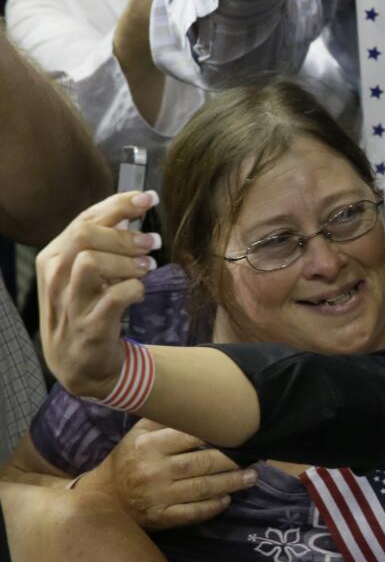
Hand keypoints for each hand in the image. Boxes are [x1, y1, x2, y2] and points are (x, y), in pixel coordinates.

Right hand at [36, 191, 158, 397]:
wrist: (81, 364)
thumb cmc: (88, 307)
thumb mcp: (86, 274)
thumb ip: (102, 243)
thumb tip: (133, 209)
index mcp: (54, 258)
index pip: (83, 219)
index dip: (119, 204)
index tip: (149, 197)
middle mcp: (55, 278)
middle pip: (85, 235)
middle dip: (124, 234)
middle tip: (152, 242)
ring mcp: (69, 303)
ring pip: (92, 262)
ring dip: (128, 261)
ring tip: (145, 269)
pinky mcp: (89, 326)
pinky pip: (116, 297)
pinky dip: (134, 289)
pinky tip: (138, 293)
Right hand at [79, 419, 257, 530]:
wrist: (102, 498)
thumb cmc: (128, 459)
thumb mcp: (138, 434)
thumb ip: (165, 419)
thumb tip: (197, 400)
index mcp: (149, 446)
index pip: (191, 437)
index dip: (218, 435)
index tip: (240, 433)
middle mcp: (153, 471)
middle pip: (202, 463)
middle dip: (233, 461)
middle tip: (254, 456)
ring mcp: (157, 497)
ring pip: (203, 488)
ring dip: (231, 483)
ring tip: (251, 477)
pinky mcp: (161, 518)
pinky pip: (193, 513)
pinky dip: (213, 507)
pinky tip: (227, 499)